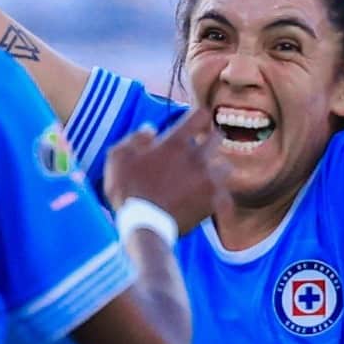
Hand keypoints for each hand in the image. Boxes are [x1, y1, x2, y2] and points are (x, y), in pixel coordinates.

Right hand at [102, 109, 226, 233]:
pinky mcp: (214, 202)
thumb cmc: (128, 191)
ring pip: (225, 166)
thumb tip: (151, 129)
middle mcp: (198, 158)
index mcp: (176, 143)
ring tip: (206, 175)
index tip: (195, 122)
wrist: (144, 227)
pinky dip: (218, 195)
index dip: (198, 116)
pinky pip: (225, 194)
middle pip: (217, 138)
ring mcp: (209, 180)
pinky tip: (209, 198)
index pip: (200, 115)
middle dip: (210, 139)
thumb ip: (135, 138)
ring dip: (216, 168)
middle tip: (201, 147)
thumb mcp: (118, 158)